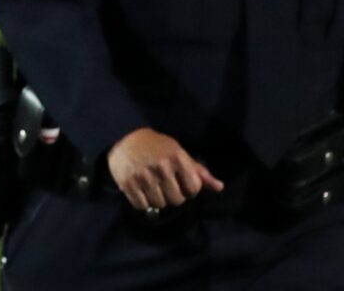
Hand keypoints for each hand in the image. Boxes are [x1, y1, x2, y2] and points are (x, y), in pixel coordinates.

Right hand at [106, 128, 222, 211]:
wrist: (123, 138)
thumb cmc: (156, 146)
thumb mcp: (178, 152)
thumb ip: (198, 171)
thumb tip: (220, 187)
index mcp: (177, 158)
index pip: (193, 189)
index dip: (189, 189)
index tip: (181, 182)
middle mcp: (161, 167)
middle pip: (177, 200)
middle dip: (173, 195)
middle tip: (165, 185)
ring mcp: (144, 176)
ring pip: (160, 204)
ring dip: (158, 199)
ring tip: (153, 188)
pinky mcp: (128, 184)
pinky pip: (142, 206)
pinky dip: (143, 202)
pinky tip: (142, 191)